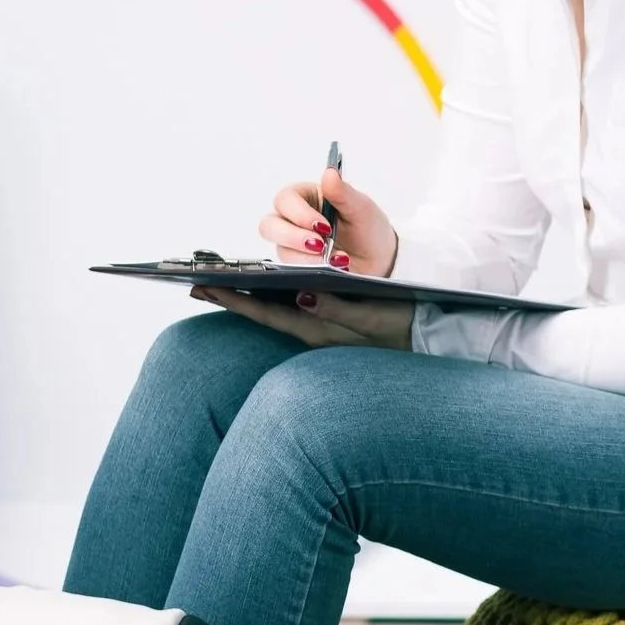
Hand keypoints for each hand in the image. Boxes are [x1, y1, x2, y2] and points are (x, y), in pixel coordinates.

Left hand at [191, 287, 414, 350]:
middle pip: (262, 314)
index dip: (234, 300)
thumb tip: (303, 296)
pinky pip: (289, 311)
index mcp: (318, 330)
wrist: (427, 339)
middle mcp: (312, 332)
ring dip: (247, 298)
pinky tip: (260, 290)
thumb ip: (337, 309)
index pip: (266, 313)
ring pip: (274, 312)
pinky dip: (270, 299)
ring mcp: (319, 331)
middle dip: (231, 298)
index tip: (204, 286)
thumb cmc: (402, 326)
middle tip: (196, 285)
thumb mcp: (372, 317)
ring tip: (220, 285)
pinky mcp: (328, 326)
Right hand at [262, 168, 398, 275]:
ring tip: (334, 260)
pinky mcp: (298, 264)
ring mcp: (293, 244)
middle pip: (270, 225)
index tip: (323, 226)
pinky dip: (312, 270)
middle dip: (294, 237)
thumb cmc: (368, 227)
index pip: (285, 199)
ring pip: (280, 249)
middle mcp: (294, 219)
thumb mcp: (360, 207)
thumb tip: (329, 173)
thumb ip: (343, 191)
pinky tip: (333, 268)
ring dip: (306, 257)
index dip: (299, 213)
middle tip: (320, 245)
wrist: (379, 259)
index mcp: (306, 197)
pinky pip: (291, 269)